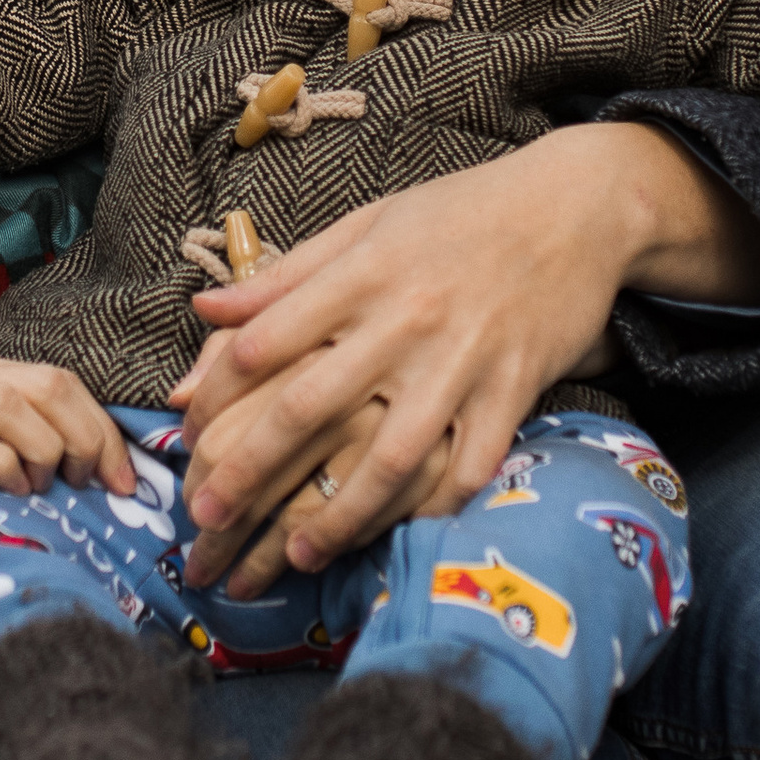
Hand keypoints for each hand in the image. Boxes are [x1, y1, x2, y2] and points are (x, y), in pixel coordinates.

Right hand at [0, 350, 135, 546]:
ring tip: (57, 491)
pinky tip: (13, 494)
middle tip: (108, 489)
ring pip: (18, 406)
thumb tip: (52, 476)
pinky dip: (6, 467)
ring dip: (53, 451)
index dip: (99, 425)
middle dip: (93, 438)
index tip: (122, 477)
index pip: (55, 380)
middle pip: (50, 386)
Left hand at [175, 123, 736, 579]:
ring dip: (338, 514)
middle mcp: (404, 319)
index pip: (266, 340)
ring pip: (389, 455)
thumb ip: (286, 275)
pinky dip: (434, 508)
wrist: (573, 206)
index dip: (215, 393)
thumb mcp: (367, 224)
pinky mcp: (515, 389)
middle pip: (310, 405)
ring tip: (296, 552)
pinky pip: (470, 466)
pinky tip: (399, 534)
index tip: (186, 436)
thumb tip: (203, 311)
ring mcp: (462, 359)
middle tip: (204, 518)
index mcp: (359, 272)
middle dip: (249, 469)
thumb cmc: (459, 213)